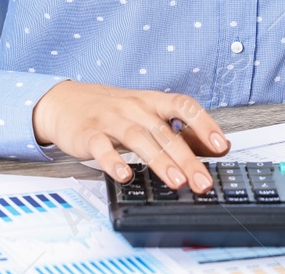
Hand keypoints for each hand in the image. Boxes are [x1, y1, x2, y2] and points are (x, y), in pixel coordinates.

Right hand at [32, 80, 229, 192]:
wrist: (63, 101)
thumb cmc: (111, 109)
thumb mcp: (145, 112)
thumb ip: (175, 128)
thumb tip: (212, 147)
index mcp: (151, 101)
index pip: (184, 105)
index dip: (205, 124)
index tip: (221, 146)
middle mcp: (134, 108)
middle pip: (165, 131)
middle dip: (187, 158)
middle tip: (203, 182)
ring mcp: (111, 120)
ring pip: (139, 139)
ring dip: (160, 161)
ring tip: (177, 182)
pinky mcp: (89, 134)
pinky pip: (103, 148)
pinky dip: (114, 162)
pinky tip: (126, 176)